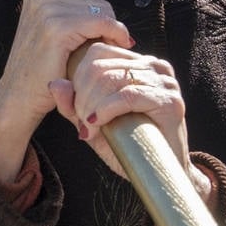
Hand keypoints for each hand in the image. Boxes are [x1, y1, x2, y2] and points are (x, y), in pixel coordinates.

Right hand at [0, 0, 132, 183]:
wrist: (18, 98)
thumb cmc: (38, 73)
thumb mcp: (50, 34)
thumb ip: (71, 15)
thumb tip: (106, 9)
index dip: (100, 17)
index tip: (104, 38)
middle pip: (97, 0)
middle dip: (107, 24)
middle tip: (107, 47)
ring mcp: (47, 10)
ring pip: (103, 11)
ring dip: (111, 31)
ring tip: (104, 52)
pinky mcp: (57, 28)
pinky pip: (103, 23)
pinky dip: (115, 35)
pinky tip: (113, 50)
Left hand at [50, 46, 210, 199]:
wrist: (160, 174)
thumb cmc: (128, 146)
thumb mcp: (93, 123)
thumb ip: (73, 104)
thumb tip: (55, 83)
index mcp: (138, 64)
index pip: (98, 52)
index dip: (78, 78)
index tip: (76, 107)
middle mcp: (154, 66)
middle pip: (100, 65)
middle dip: (82, 95)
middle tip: (81, 122)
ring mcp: (165, 82)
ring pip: (111, 78)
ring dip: (91, 105)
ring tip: (89, 127)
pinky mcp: (170, 101)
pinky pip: (127, 96)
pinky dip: (105, 110)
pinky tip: (97, 124)